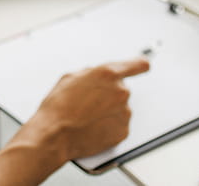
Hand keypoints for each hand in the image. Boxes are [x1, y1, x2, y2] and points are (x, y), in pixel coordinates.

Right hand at [15, 58, 149, 161]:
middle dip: (108, 94)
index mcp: (107, 74)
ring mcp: (124, 112)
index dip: (139, 65)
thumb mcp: (69, 78)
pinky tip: (92, 126)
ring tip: (87, 117)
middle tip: (90, 102)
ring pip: (120, 108)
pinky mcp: (123, 130)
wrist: (56, 134)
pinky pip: (119, 124)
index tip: (142, 65)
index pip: (137, 65)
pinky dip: (109, 126)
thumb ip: (90, 73)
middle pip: (121, 90)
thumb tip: (95, 75)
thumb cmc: (59, 107)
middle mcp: (120, 92)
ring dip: (108, 111)